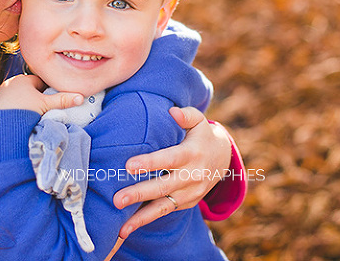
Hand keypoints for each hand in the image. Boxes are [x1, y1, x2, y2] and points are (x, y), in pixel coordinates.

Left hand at [0, 74, 83, 113]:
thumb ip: (63, 100)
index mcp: (23, 79)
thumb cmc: (23, 110)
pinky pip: (7, 106)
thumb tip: (81, 97)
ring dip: (23, 106)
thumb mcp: (46, 105)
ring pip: (17, 99)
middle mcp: (9, 84)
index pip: (40, 82)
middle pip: (29, 90)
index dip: (48, 92)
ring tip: (29, 118)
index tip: (52, 103)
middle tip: (42, 112)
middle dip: (36, 99)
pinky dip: (12, 112)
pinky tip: (16, 121)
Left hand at [113, 106, 230, 237]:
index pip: (169, 159)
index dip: (150, 163)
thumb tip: (172, 111)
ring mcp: (189, 193)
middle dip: (139, 194)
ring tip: (121, 228)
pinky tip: (126, 228)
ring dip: (141, 217)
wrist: (223, 159)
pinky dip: (146, 221)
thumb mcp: (199, 122)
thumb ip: (187, 115)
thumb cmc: (201, 136)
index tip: (129, 166)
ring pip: (163, 206)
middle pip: (163, 187)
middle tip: (117, 200)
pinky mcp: (185, 204)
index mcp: (192, 154)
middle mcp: (192, 176)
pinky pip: (164, 212)